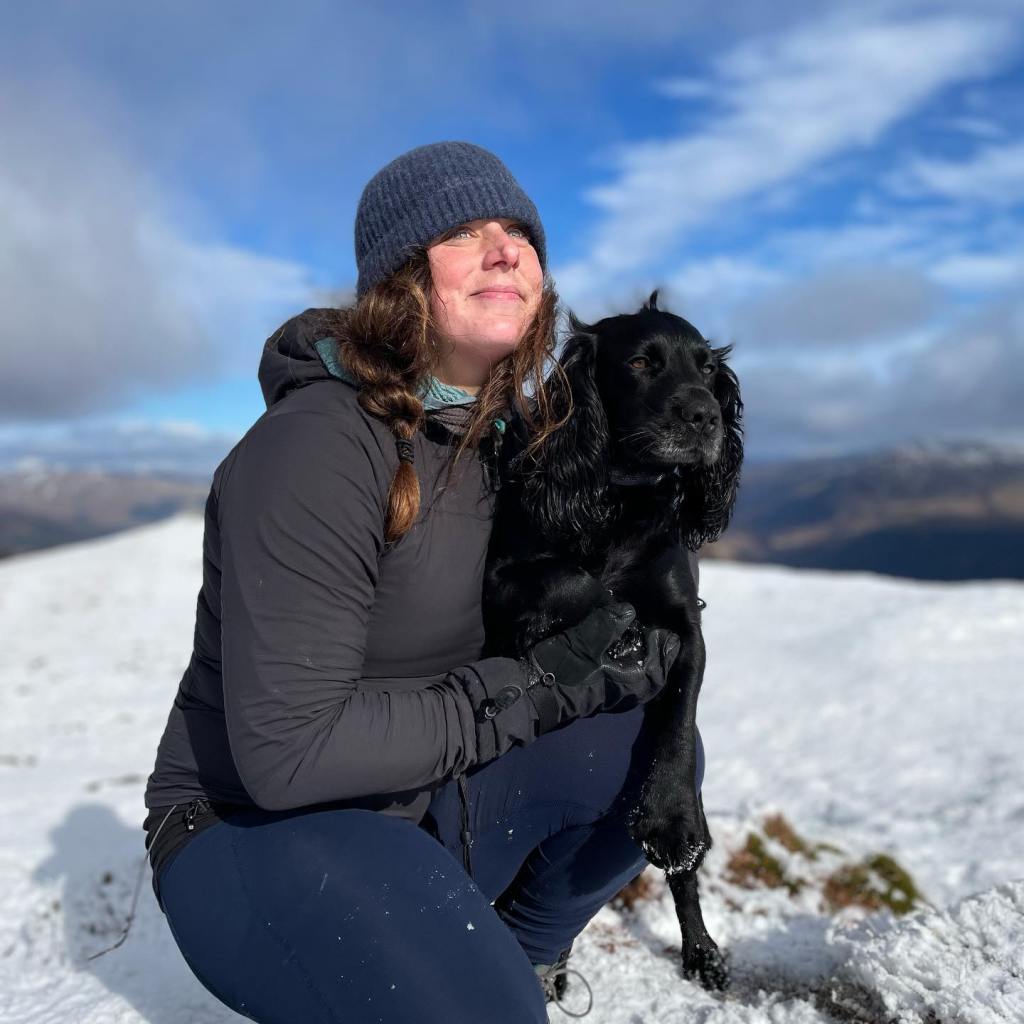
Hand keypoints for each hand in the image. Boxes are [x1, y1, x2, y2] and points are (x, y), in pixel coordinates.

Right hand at [520, 603, 680, 734]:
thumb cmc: (560, 669)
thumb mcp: (584, 641)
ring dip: (639, 661)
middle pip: (648, 678)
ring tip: (639, 638)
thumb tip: (628, 611)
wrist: (529, 692)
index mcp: (624, 686)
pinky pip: (618, 677)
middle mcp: (618, 694)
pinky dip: (624, 663)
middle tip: (657, 636)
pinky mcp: (589, 690)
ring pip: (633, 679)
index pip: (657, 673)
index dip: (665, 654)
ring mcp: (603, 694)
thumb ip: (608, 624)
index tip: (668, 635)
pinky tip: (616, 647)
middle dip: (655, 658)